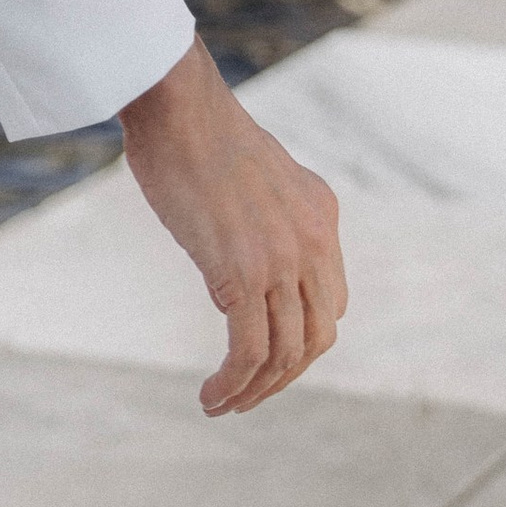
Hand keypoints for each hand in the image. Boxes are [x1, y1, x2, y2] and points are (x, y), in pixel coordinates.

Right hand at [120, 37, 345, 415]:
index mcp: (322, 213)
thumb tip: (240, 262)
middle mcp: (314, 241)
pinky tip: (210, 395)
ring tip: (222, 404)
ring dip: (255, 391)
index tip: (265, 352)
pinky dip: (233, 385)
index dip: (301, 340)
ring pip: (284, 354)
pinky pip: (248, 351)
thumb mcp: (256, 174)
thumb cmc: (196, 128)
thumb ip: (266, 216)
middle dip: (284, 377)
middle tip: (248, 394)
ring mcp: (281, 259)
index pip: (329, 303)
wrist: (176, 102)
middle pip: (317, 339)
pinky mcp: (242, 272)